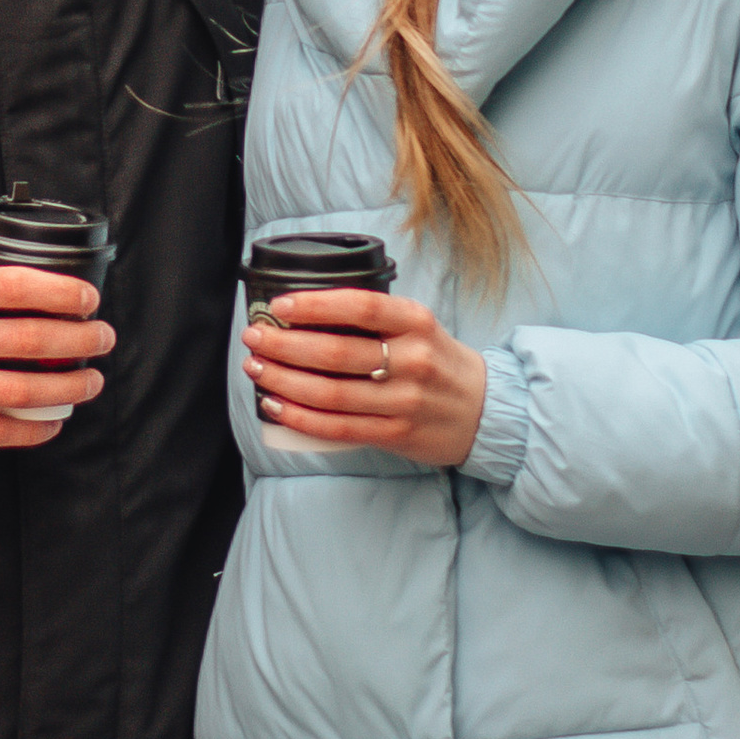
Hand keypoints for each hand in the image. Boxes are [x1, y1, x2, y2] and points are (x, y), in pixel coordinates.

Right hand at [0, 261, 111, 448]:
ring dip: (67, 388)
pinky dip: (32, 429)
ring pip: (19, 389)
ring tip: (90, 382)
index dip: (61, 291)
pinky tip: (54, 422)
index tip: (88, 299)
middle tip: (102, 339)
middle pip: (28, 339)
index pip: (13, 285)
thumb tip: (28, 275)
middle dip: (79, 340)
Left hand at [242, 286, 486, 469]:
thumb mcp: (419, 327)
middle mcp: (412, 360)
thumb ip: (376, 320)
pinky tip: (276, 405)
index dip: (315, 305)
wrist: (484, 411)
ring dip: (284, 381)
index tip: (280, 305)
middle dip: (284, 345)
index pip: (360, 306)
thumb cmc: (439, 362)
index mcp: (417, 322)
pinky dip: (300, 417)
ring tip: (256, 369)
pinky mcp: (394, 433)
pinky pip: (337, 427)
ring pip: (330, 394)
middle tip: (255, 337)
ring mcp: (403, 401)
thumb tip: (307, 312)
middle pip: (335, 353)